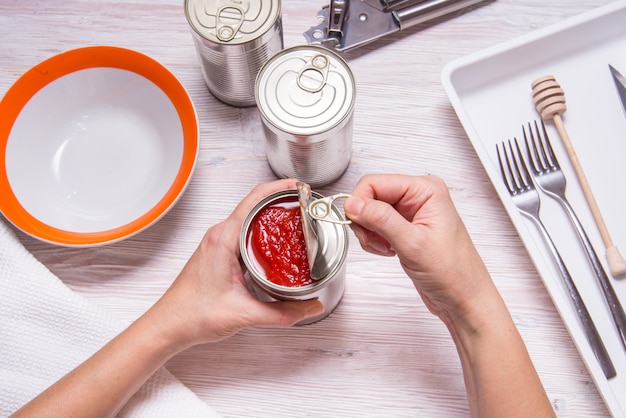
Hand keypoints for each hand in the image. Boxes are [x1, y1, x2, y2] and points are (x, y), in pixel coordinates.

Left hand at [148, 179, 324, 349]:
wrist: (169, 325)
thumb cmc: (193, 314)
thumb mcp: (245, 314)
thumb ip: (283, 313)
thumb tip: (311, 308)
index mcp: (224, 239)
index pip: (255, 198)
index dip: (280, 188)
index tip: (300, 188)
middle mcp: (219, 235)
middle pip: (255, 204)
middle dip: (282, 200)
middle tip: (305, 206)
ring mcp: (218, 243)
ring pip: (249, 218)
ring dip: (272, 215)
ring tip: (296, 221)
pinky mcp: (219, 252)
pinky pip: (244, 232)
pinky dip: (263, 231)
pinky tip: (276, 244)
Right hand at [343, 174, 492, 324]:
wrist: (462, 298)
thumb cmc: (453, 272)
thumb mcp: (412, 243)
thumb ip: (381, 219)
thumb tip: (354, 203)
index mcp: (425, 190)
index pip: (375, 182)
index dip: (360, 202)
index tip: (357, 223)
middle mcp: (418, 197)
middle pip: (370, 196)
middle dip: (366, 220)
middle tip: (375, 240)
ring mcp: (411, 212)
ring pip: (370, 212)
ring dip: (370, 233)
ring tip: (386, 248)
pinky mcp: (405, 227)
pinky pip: (376, 226)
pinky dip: (375, 240)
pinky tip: (389, 251)